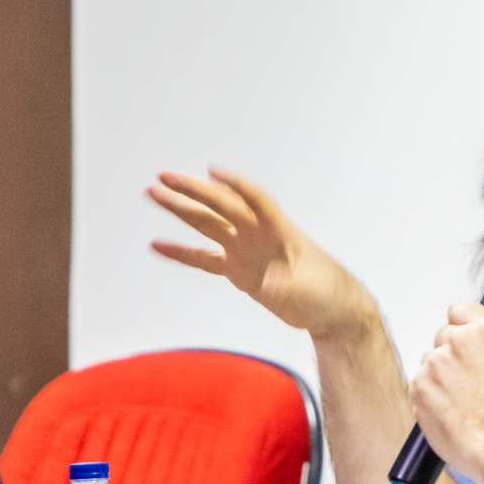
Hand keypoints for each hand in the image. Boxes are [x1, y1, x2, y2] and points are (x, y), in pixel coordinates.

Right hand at [148, 168, 372, 339]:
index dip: (236, 185)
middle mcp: (258, 234)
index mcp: (279, 230)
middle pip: (221, 205)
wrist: (330, 311)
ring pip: (207, 224)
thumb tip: (269, 282)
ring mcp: (245, 250)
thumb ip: (288, 284)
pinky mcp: (238, 270)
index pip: (255, 200)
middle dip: (193, 191)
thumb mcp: (309, 290)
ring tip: (153, 194)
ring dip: (181, 210)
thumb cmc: (326, 293)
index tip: (212, 172)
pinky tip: (157, 245)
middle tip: (164, 177)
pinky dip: (181, 252)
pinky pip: (203, 258)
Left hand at [408, 301, 483, 480]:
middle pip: (443, 335)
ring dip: (438, 373)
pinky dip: (429, 393)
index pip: (458, 310)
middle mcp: (454, 341)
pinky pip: (420, 383)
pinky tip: (447, 407)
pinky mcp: (418, 386)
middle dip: (451, 352)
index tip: (464, 337)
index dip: (461, 324)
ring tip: (458, 398)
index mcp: (482, 330)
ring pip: (430, 360)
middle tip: (466, 377)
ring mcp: (433, 363)